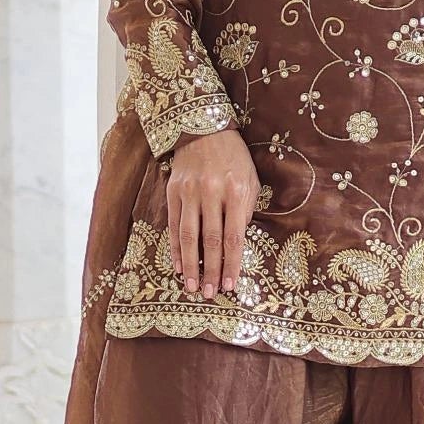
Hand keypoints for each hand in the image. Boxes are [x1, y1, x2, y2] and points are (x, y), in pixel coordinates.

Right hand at [165, 128, 260, 296]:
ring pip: (189, 236)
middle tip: (210, 293)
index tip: (231, 285)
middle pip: (210, 240)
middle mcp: (211, 193)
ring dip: (190, 265)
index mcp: (235, 192)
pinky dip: (176, 248)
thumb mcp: (249, 181)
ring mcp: (189, 192)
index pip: (233, 236)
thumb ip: (245, 212)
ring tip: (192, 286)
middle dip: (211, 270)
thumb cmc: (234, 159)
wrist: (204, 129)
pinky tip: (178, 265)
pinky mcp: (173, 191)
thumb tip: (236, 245)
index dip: (232, 264)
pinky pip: (174, 225)